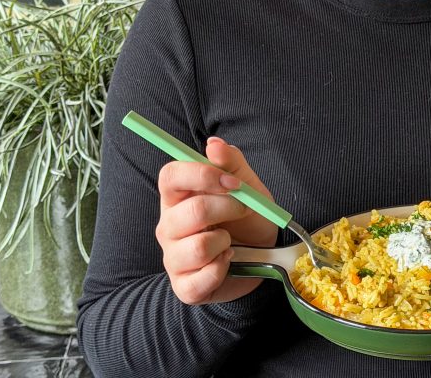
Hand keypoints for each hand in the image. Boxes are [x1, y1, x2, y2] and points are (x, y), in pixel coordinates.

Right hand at [155, 137, 278, 304]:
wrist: (262, 256)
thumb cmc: (246, 218)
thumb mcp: (246, 184)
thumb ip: (231, 162)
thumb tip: (213, 144)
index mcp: (178, 196)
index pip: (169, 176)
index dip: (201, 175)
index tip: (233, 182)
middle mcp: (168, 225)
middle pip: (191, 212)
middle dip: (228, 209)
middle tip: (244, 210)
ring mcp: (172, 257)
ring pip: (199, 247)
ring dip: (226, 242)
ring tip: (230, 241)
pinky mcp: (183, 286)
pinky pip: (202, 278)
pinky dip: (223, 269)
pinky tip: (227, 262)